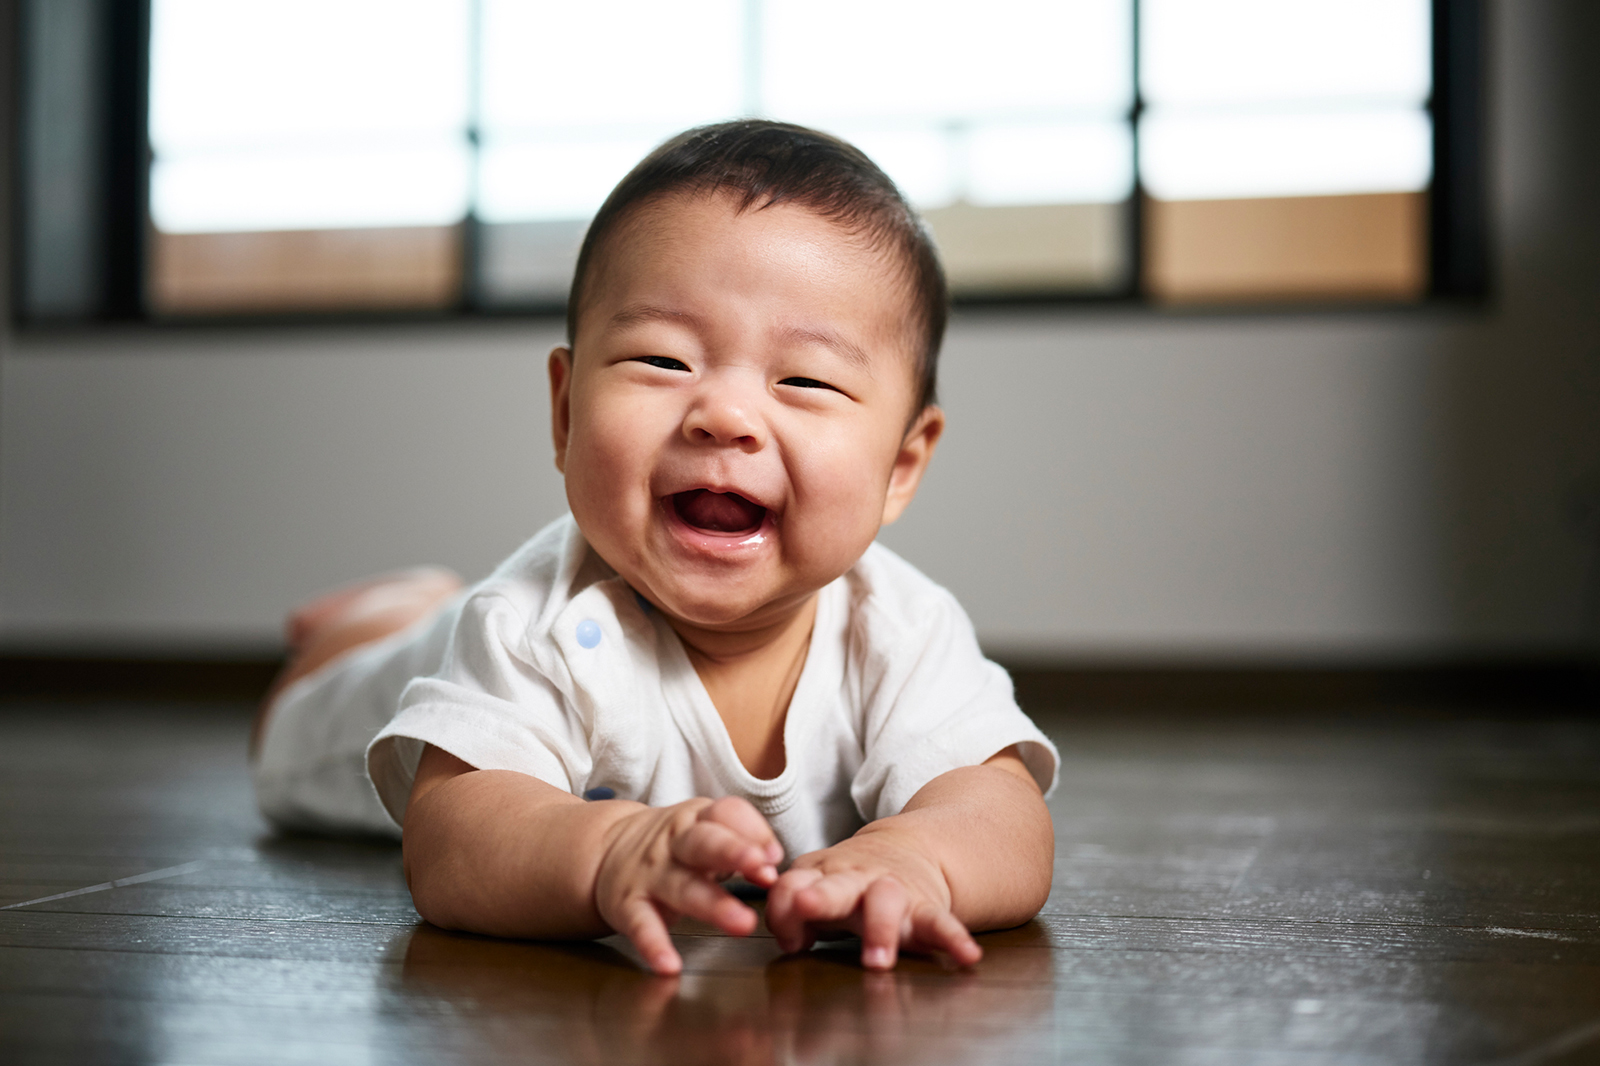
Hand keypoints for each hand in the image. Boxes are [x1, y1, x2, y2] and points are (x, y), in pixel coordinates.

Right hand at [593, 795, 782, 974]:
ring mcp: (650, 874)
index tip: (775, 857)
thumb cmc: (671, 846)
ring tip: (742, 924)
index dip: (754, 831)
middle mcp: (673, 844)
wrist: (603, 852)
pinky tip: (669, 965)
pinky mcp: (627, 905)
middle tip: (762, 869)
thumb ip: (741, 843)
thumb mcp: (703, 831)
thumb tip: (773, 866)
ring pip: (682, 886)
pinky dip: (654, 945)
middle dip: (734, 852)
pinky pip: (641, 926)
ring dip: (713, 905)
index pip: (726, 813)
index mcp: (697, 820)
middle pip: (704, 843)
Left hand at [765, 831, 981, 970]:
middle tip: (807, 905)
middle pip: (836, 885)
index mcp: (824, 875)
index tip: (789, 940)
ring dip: (880, 928)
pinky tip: (967, 957)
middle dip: (821, 896)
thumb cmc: (849, 882)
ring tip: (878, 961)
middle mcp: (856, 880)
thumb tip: (789, 940)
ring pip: (885, 901)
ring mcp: (893, 892)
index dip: (783, 909)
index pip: (792, 886)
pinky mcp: (926, 908)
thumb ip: (791, 913)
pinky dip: (955, 939)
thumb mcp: (817, 887)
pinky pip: (942, 923)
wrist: (906, 851)